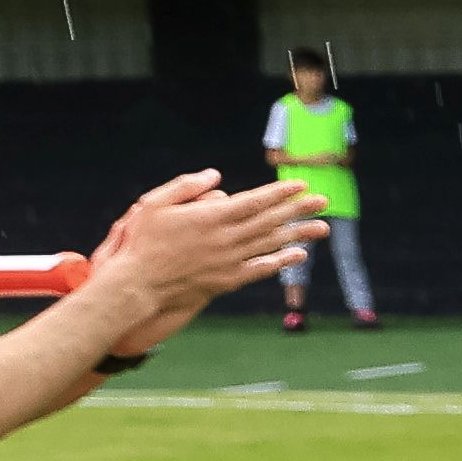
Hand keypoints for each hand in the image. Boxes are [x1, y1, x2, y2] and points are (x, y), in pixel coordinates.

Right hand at [101, 171, 334, 314]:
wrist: (138, 285)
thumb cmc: (143, 242)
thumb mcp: (154, 204)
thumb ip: (186, 187)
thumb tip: (216, 175)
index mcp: (209, 217)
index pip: (253, 201)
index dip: (279, 193)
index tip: (301, 185)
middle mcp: (225, 239)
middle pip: (269, 221)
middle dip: (298, 210)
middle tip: (324, 201)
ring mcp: (228, 261)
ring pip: (270, 244)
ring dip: (299, 234)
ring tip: (323, 227)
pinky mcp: (227, 281)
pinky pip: (260, 269)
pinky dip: (281, 261)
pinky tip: (299, 255)